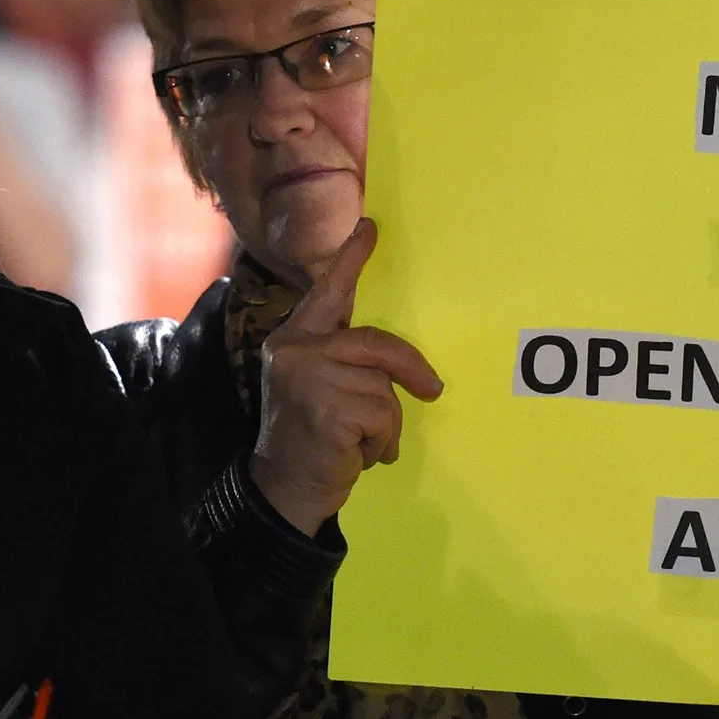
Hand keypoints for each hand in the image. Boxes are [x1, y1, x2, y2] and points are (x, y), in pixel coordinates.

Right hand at [249, 218, 443, 535]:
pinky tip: (354, 454)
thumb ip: (343, 361)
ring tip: (357, 442)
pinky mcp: (329, 407)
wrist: (284, 489)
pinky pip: (383, 416)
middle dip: (410, 369)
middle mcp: (295, 350)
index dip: (350, 261)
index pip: (327, 293)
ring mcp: (309, 377)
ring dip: (384, 424)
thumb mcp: (320, 389)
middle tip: (433, 389)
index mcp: (293, 339)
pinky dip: (380, 442)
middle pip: (377, 345)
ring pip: (384, 388)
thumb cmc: (311, 439)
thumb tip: (393, 358)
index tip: (370, 229)